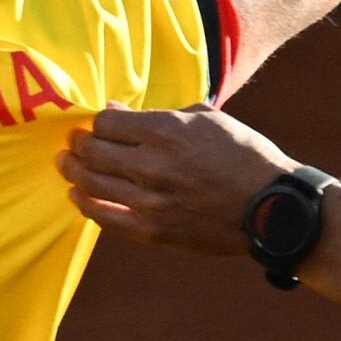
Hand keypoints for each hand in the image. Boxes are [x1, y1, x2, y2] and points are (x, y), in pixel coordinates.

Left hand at [59, 103, 300, 254]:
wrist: (274, 209)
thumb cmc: (244, 157)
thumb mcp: (206, 120)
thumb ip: (158, 114)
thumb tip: (114, 109)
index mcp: (166, 131)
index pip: (106, 122)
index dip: (97, 122)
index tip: (96, 125)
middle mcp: (153, 164)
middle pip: (92, 151)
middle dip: (77, 144)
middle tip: (73, 143)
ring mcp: (151, 200)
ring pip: (91, 183)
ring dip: (72, 171)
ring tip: (66, 164)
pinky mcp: (155, 231)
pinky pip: (105, 217)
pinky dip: (85, 204)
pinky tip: (77, 195)